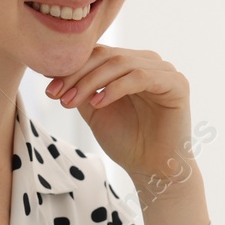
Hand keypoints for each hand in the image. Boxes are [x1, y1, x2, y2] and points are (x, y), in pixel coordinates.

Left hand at [43, 45, 191, 181]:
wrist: (153, 170)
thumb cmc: (127, 142)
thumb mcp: (95, 110)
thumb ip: (81, 88)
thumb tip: (52, 70)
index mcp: (130, 64)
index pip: (97, 54)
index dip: (71, 67)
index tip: (48, 88)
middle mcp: (148, 62)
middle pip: (107, 55)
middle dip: (77, 75)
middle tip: (56, 95)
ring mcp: (164, 71)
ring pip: (120, 63)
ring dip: (91, 82)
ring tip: (72, 101)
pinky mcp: (176, 84)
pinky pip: (141, 77)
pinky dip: (116, 88)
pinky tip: (98, 103)